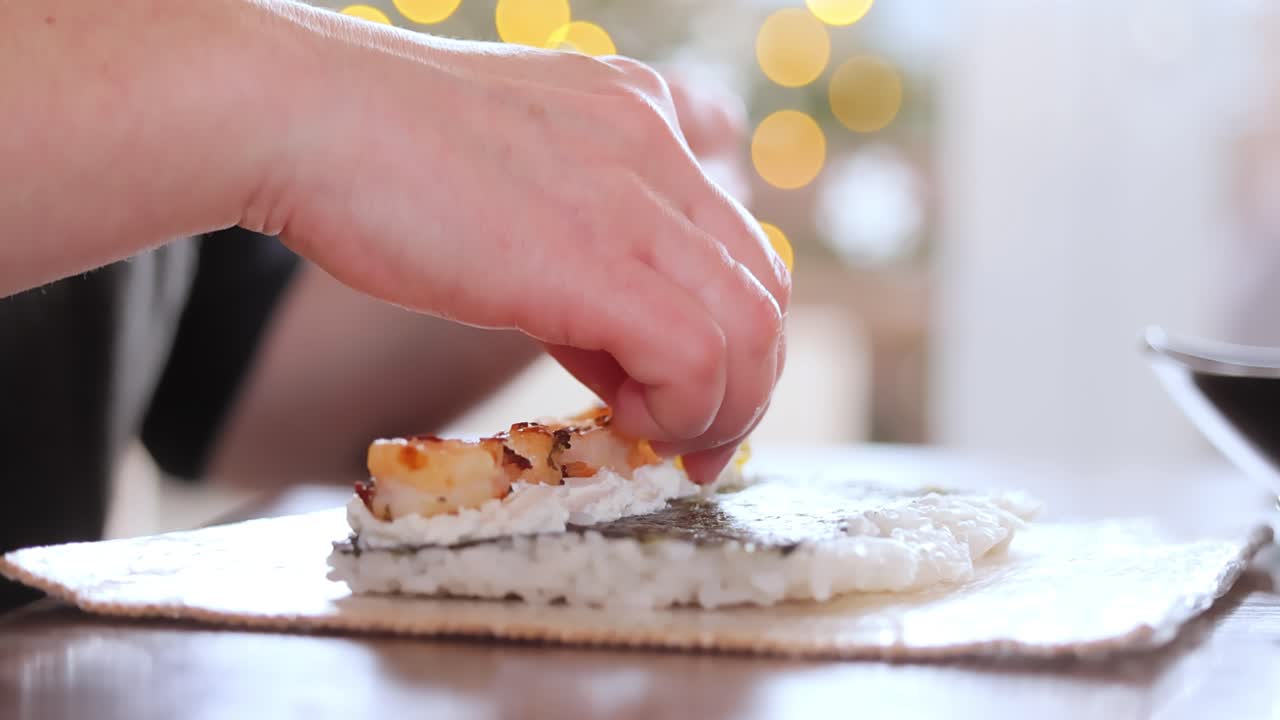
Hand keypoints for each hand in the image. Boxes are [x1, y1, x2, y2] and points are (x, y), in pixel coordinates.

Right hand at [245, 6, 789, 482]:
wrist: (301, 117)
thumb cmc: (378, 163)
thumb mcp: (516, 203)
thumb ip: (585, 274)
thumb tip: (626, 369)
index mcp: (640, 119)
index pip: (737, 240)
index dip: (734, 330)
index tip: (693, 394)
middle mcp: (657, 146)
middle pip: (764, 288)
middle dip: (745, 384)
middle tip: (697, 445)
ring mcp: (635, 198)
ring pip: (752, 327)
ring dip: (723, 408)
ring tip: (661, 442)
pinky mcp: (599, 260)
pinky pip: (698, 356)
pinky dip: (683, 410)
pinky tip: (629, 424)